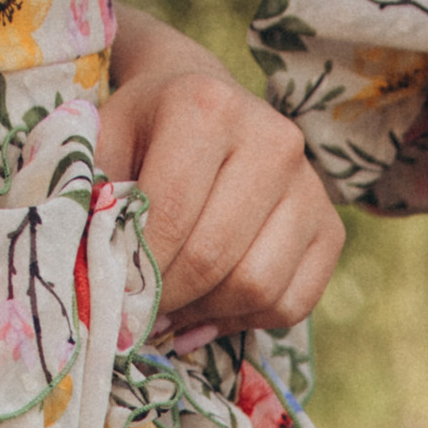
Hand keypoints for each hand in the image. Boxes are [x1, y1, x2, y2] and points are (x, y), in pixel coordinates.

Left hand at [99, 16, 344, 346]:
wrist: (204, 107)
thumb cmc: (146, 132)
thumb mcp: (105, 146)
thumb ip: (95, 202)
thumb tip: (98, 284)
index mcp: (207, 106)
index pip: (172, 218)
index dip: (139, 273)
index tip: (116, 298)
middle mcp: (272, 139)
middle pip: (216, 258)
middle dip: (170, 298)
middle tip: (140, 312)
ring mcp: (310, 185)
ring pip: (258, 289)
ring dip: (207, 313)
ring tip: (175, 307)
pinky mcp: (331, 228)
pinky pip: (291, 305)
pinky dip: (247, 321)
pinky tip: (213, 308)